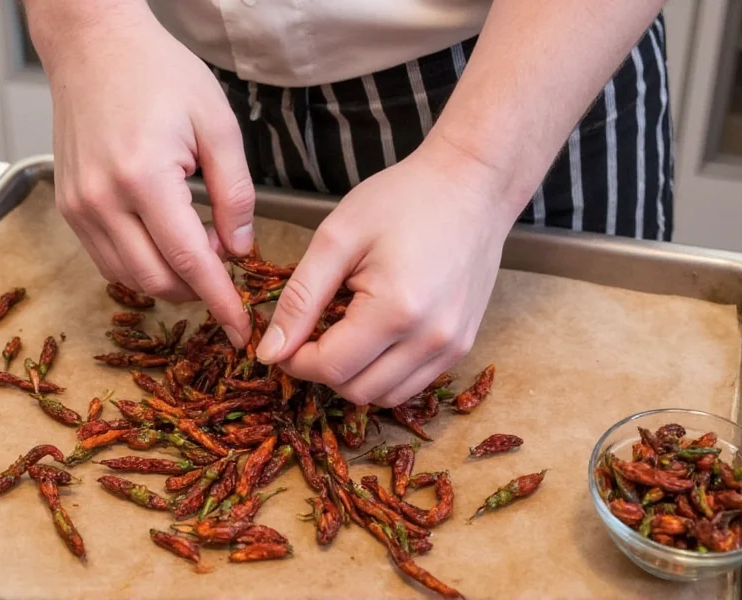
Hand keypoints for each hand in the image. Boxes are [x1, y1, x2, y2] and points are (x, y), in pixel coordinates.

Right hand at [30, 2, 252, 345]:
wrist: (94, 45)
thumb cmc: (158, 72)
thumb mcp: (217, 124)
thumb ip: (235, 193)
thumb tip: (240, 247)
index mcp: (143, 177)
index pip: (189, 260)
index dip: (219, 300)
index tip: (239, 327)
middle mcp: (102, 200)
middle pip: (155, 280)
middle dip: (197, 289)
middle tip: (225, 264)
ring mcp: (78, 206)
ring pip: (128, 277)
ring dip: (169, 278)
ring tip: (197, 243)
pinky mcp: (69, 206)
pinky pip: (107, 259)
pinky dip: (141, 264)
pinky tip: (163, 240)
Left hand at [255, 143, 520, 406]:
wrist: (471, 186)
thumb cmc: (403, 200)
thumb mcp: (337, 238)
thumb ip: (300, 298)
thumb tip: (270, 351)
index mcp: (397, 309)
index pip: (331, 367)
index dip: (295, 360)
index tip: (282, 338)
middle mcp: (431, 339)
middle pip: (357, 391)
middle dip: (322, 370)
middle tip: (311, 332)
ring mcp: (453, 347)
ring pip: (385, 395)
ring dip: (353, 376)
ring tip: (344, 332)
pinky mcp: (462, 346)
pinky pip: (411, 384)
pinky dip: (382, 373)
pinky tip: (372, 338)